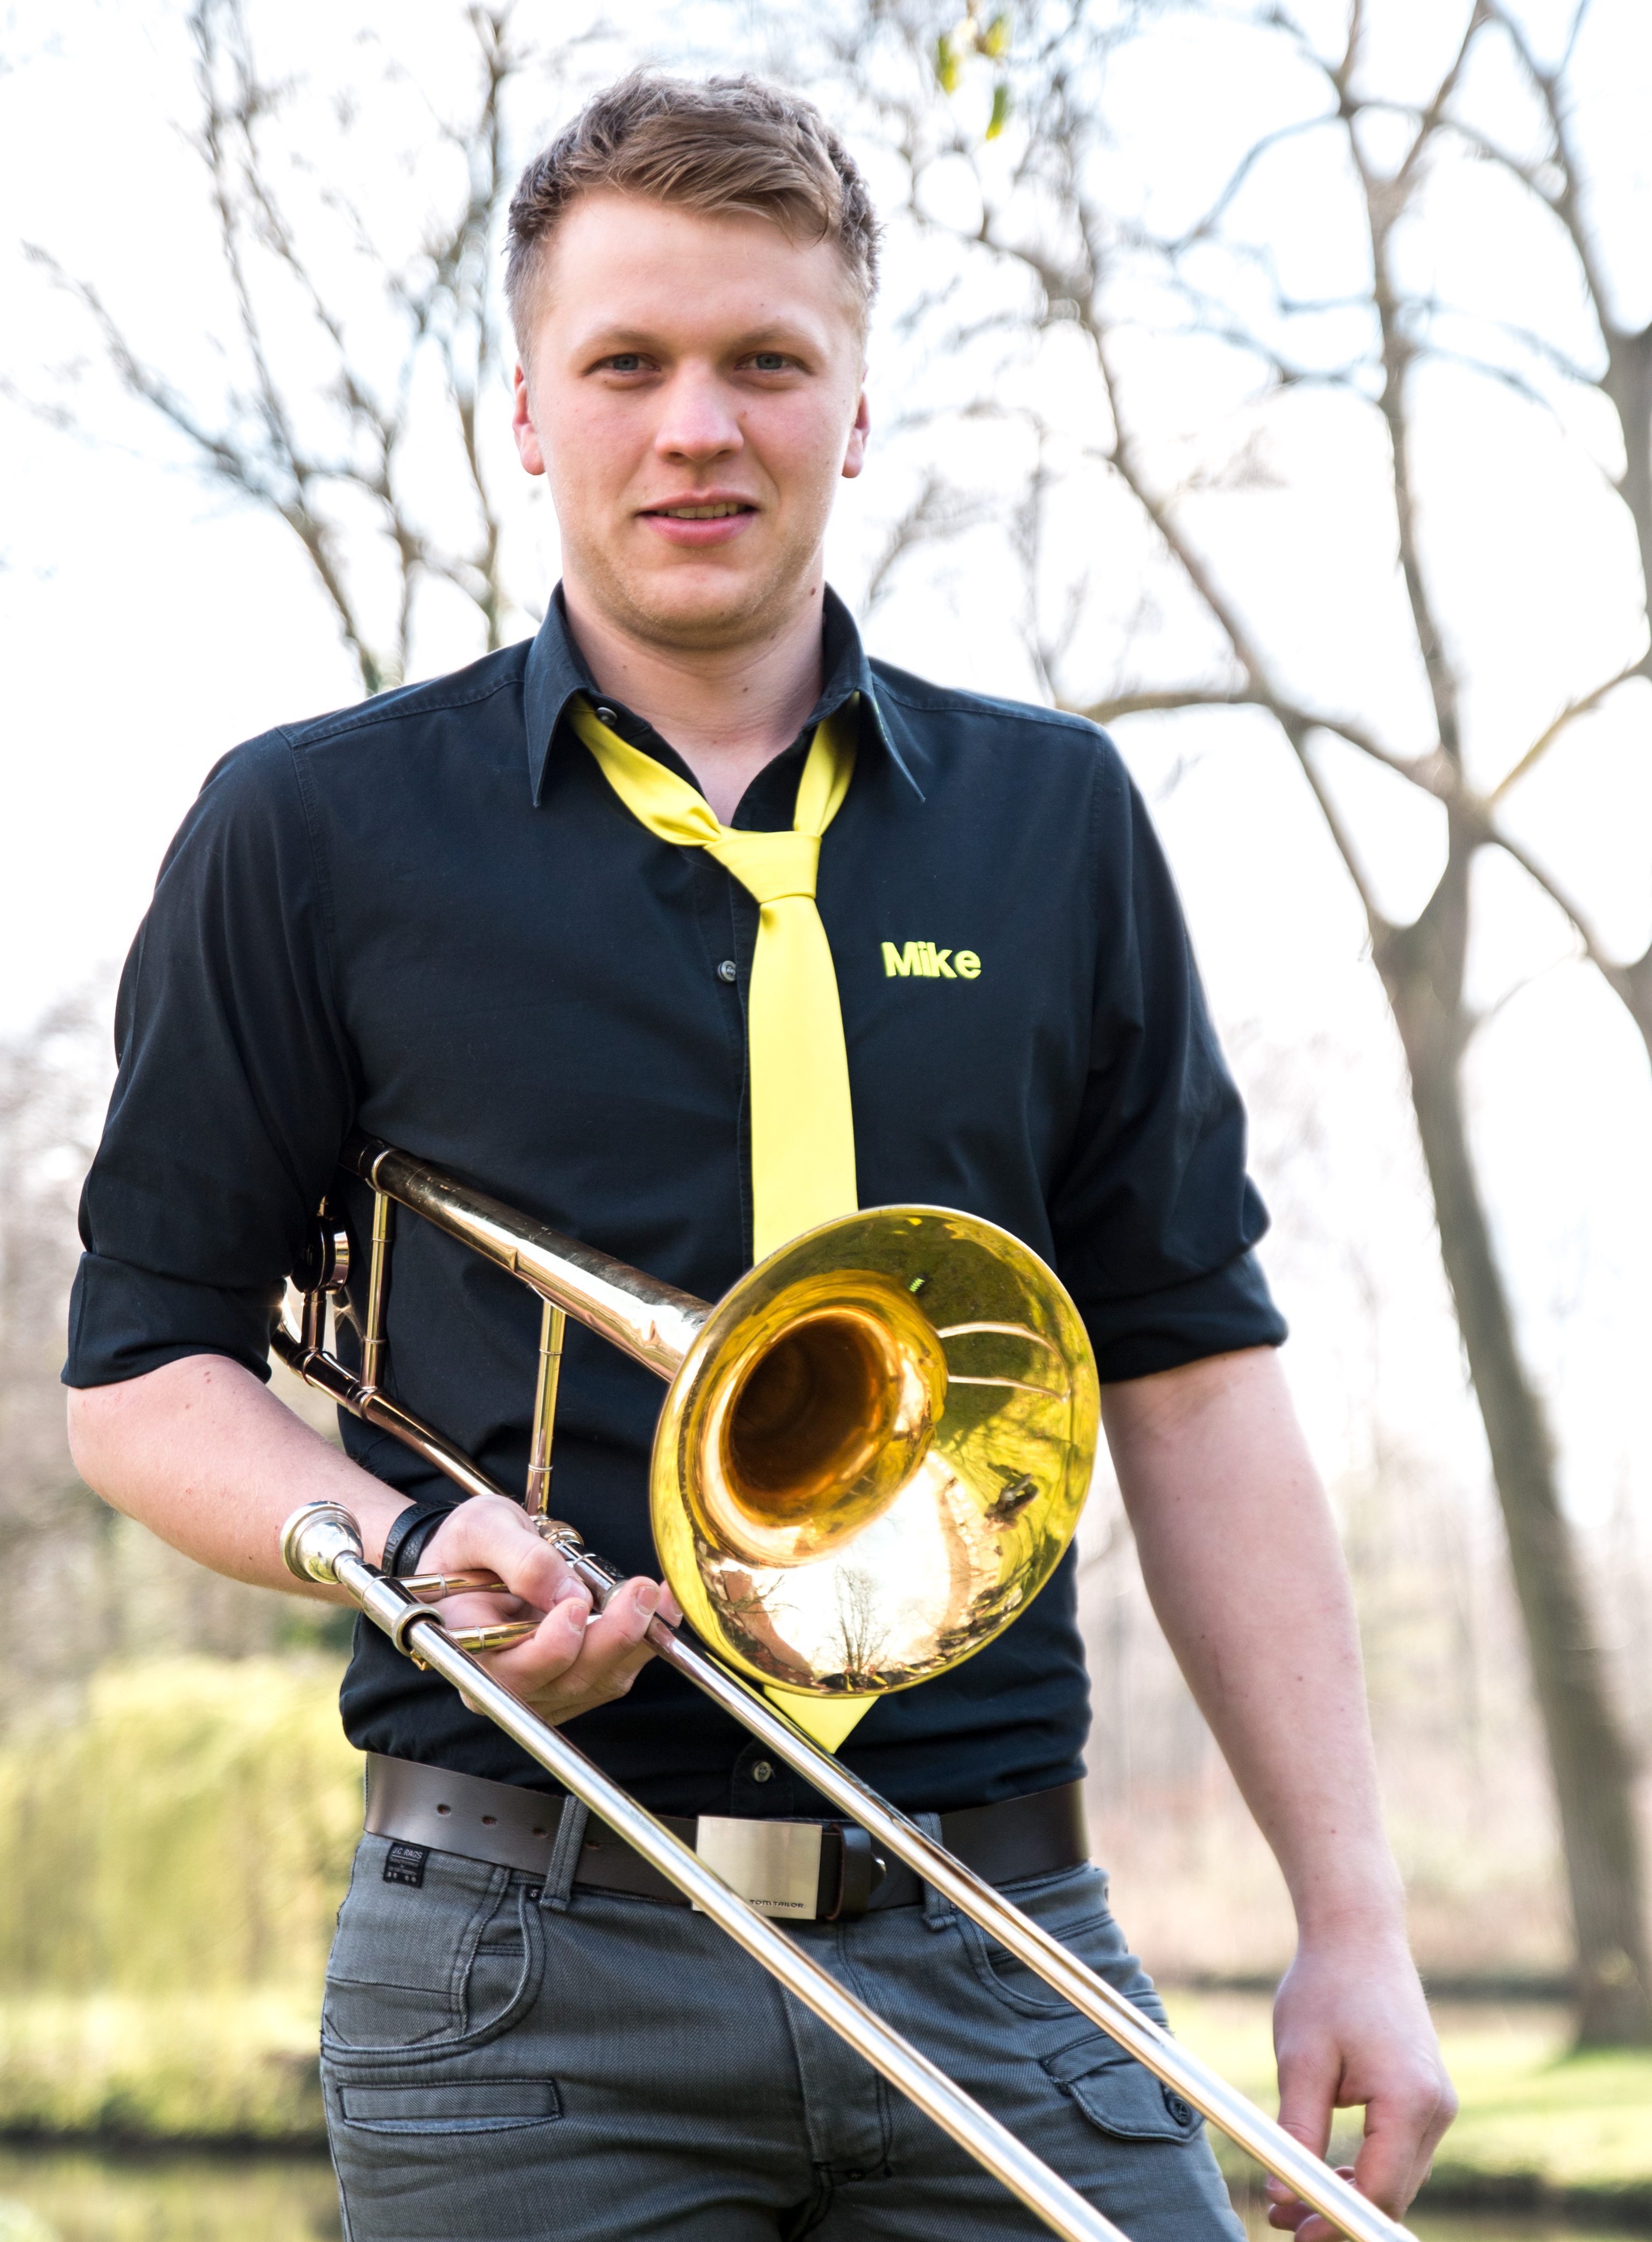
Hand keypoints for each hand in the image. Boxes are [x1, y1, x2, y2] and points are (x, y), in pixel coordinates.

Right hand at [411, 1495, 681, 1726]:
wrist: (478, 1558)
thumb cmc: (470, 1546)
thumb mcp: (481, 1530)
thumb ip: (519, 1558)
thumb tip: (564, 1590)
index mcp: (469, 1650)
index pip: (513, 1669)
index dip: (550, 1647)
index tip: (575, 1605)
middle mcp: (508, 1680)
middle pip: (567, 1679)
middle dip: (609, 1638)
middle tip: (638, 1592)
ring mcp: (547, 1684)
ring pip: (600, 1678)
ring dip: (636, 1638)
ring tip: (654, 1592)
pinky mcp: (580, 1676)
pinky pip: (620, 1667)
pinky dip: (648, 1638)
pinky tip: (663, 1604)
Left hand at [1266, 1928, 1455, 2236]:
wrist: (1359, 1936)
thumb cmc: (1326, 1989)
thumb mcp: (1302, 2060)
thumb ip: (1297, 2132)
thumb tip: (1284, 2193)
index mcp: (1410, 2099)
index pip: (1378, 2190)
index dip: (1334, 2219)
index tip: (1291, 2230)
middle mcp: (1437, 2108)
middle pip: (1393, 2193)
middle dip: (1339, 2215)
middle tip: (1282, 2222)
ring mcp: (1439, 2103)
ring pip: (1399, 2178)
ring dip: (1351, 2195)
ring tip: (1293, 2200)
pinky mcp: (1429, 2096)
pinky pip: (1402, 2154)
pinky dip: (1367, 2170)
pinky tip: (1326, 2172)